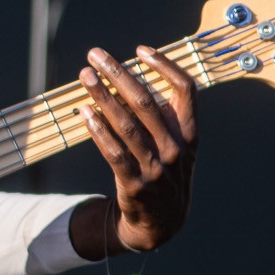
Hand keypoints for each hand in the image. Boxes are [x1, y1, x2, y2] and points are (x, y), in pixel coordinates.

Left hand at [72, 45, 198, 254]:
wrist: (162, 224)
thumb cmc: (166, 174)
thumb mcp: (178, 147)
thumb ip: (164, 117)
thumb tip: (132, 80)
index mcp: (190, 135)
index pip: (186, 91)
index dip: (165, 66)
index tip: (140, 50)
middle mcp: (176, 149)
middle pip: (147, 101)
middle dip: (119, 73)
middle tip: (96, 55)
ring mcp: (156, 168)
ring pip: (126, 124)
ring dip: (102, 96)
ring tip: (85, 75)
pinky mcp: (134, 184)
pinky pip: (113, 152)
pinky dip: (98, 130)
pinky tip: (84, 112)